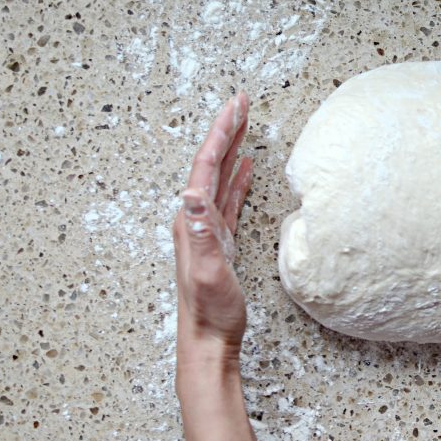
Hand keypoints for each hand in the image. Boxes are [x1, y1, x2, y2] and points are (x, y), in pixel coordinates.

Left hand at [173, 94, 254, 373]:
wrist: (209, 339)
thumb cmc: (211, 311)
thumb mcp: (209, 273)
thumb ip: (202, 235)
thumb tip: (192, 194)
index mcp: (192, 219)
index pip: (206, 165)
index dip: (222, 133)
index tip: (236, 106)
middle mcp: (196, 218)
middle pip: (211, 162)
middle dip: (227, 130)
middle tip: (242, 101)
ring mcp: (208, 227)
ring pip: (220, 175)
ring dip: (232, 148)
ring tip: (245, 123)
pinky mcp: (221, 238)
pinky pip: (229, 197)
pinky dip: (239, 177)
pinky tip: (248, 167)